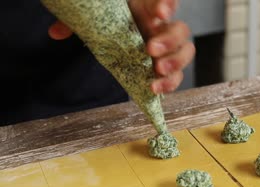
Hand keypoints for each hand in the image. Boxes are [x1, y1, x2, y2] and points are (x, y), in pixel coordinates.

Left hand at [48, 0, 194, 93]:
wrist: (113, 34)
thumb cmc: (108, 21)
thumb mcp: (94, 17)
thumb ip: (77, 22)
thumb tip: (56, 33)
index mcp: (148, 9)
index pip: (167, 2)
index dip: (168, 5)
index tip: (160, 13)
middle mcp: (163, 28)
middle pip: (181, 30)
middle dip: (169, 41)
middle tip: (150, 50)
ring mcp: (167, 49)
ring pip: (185, 53)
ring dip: (174, 63)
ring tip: (157, 71)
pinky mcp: (165, 67)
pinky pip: (176, 76)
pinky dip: (169, 83)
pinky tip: (154, 88)